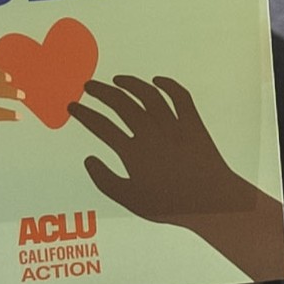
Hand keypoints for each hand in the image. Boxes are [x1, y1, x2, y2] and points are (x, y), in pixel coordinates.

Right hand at [70, 75, 283, 281]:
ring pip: (148, 95)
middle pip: (122, 104)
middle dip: (101, 92)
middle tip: (88, 86)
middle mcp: (151, 133)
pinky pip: (180, 97)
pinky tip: (157, 81)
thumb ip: (105, 180)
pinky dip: (168, 85)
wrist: (211, 202)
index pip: (102, 127)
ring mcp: (174, 126)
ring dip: (131, 83)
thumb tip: (88, 159)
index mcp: (134, 153)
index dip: (84, 114)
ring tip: (117, 79)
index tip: (73, 106)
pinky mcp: (193, 123)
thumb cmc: (170, 205)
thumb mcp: (131, 200)